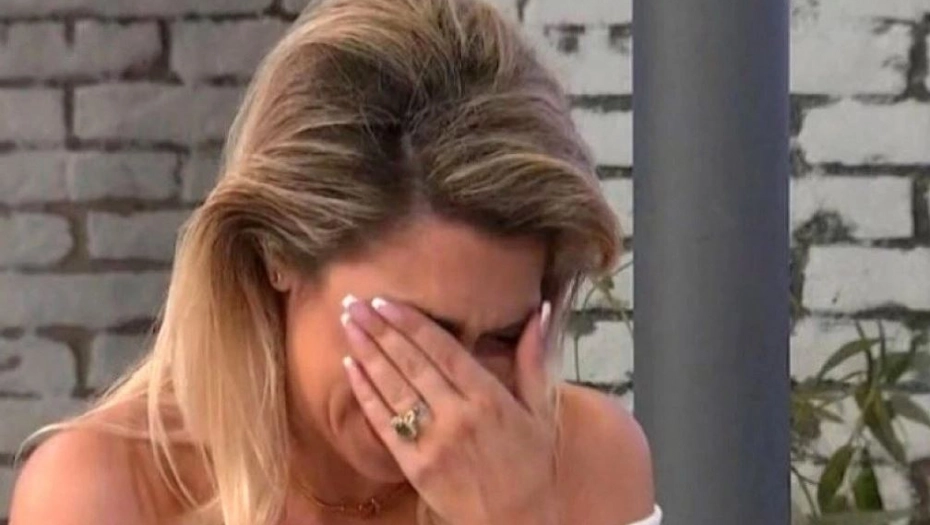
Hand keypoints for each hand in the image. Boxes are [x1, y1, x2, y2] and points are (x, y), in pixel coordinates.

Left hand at [339, 295, 558, 524]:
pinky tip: (350, 367)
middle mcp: (458, 414)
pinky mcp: (414, 465)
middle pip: (411, 362)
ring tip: (347, 324)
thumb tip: (541, 311)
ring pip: (393, 386)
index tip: (386, 301)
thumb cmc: (531, 465)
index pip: (442, 348)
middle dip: (379, 329)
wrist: (517, 523)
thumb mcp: (541, 410)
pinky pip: (383, 421)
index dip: (410, 323)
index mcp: (489, 397)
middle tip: (354, 302)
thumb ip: (533, 359)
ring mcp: (433, 441)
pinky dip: (365, 392)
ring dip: (366, 352)